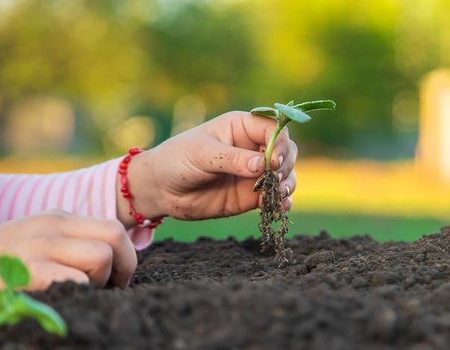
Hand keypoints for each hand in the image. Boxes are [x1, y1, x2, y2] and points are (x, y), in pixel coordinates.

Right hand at [0, 210, 136, 298]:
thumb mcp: (37, 239)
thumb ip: (70, 243)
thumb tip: (111, 263)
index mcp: (59, 217)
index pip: (113, 227)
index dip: (126, 255)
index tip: (117, 278)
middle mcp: (53, 226)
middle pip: (115, 236)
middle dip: (125, 267)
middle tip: (112, 288)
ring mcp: (41, 246)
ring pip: (101, 257)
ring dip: (99, 282)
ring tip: (79, 292)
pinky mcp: (30, 270)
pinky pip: (76, 280)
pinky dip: (79, 293)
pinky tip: (61, 298)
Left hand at [118, 111, 297, 222]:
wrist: (161, 190)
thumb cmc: (177, 160)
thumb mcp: (202, 154)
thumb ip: (232, 159)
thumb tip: (262, 164)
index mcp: (242, 127)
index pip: (274, 129)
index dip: (280, 144)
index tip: (274, 161)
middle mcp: (253, 147)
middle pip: (286, 151)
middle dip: (286, 165)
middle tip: (276, 180)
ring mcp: (254, 172)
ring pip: (285, 175)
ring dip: (288, 184)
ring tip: (280, 195)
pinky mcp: (252, 195)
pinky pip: (274, 197)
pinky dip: (282, 202)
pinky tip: (281, 208)